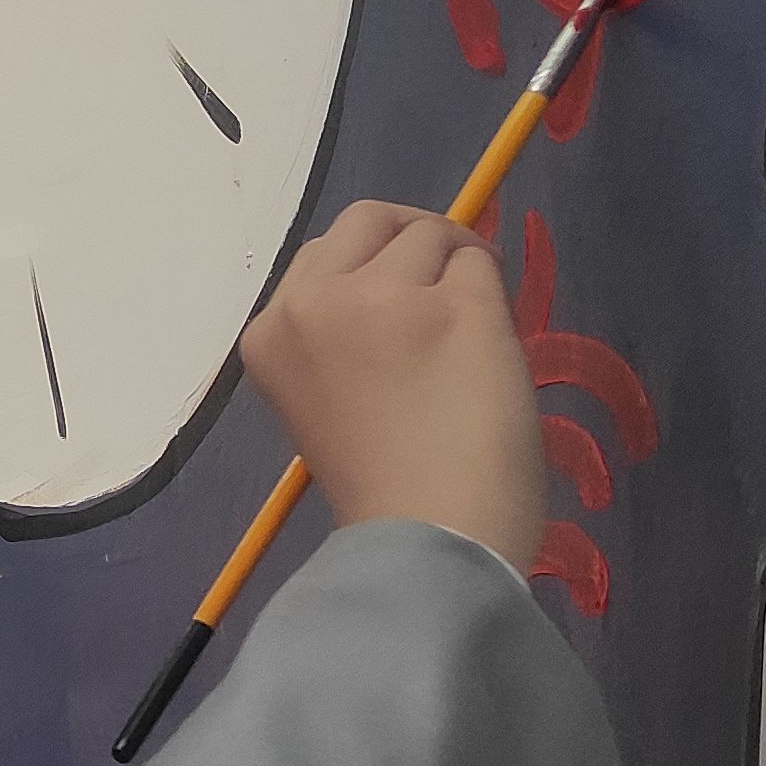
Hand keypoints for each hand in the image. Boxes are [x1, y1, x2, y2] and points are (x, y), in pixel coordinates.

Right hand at [237, 201, 545, 572]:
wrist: (425, 544)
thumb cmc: (381, 492)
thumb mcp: (324, 397)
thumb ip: (342, 335)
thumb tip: (409, 274)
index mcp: (270, 335)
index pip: (321, 258)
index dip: (371, 272)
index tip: (399, 312)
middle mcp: (314, 302)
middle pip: (369, 221)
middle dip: (413, 242)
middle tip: (447, 293)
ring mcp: (382, 298)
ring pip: (430, 237)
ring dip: (457, 276)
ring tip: (467, 351)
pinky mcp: (451, 306)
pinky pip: (481, 266)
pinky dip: (494, 302)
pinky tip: (489, 360)